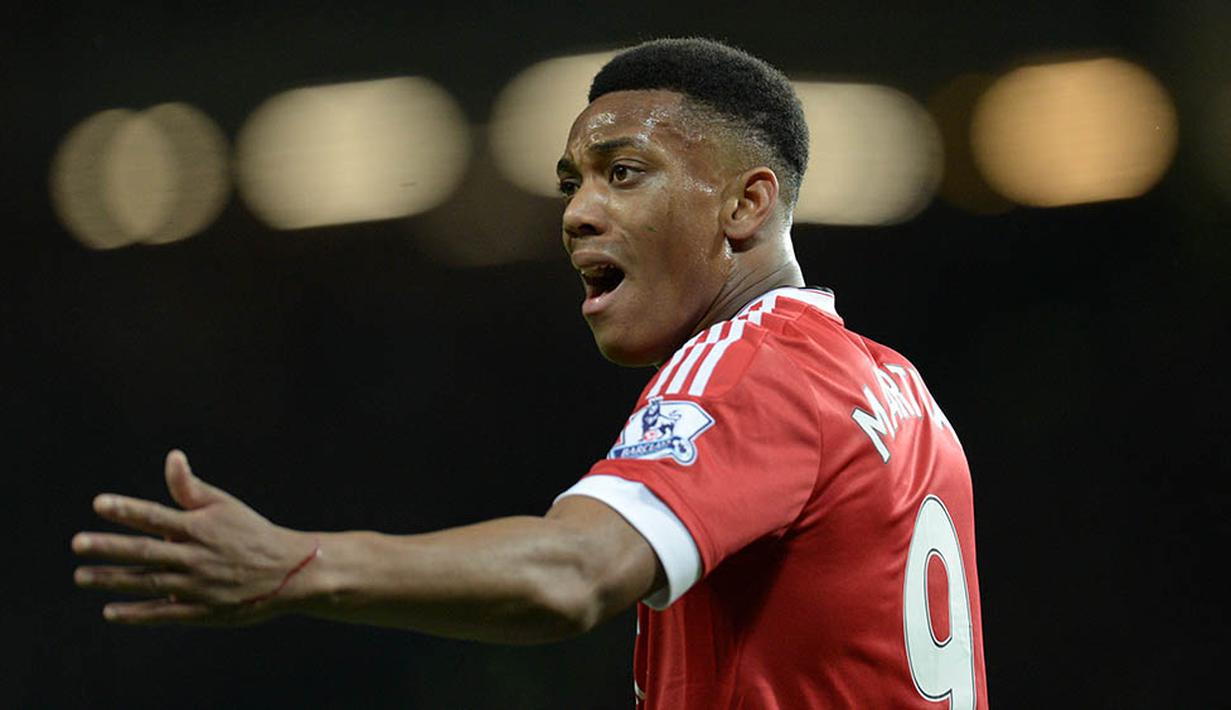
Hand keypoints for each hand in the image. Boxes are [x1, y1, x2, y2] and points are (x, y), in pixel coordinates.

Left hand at [73, 450, 318, 624]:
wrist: (289, 571)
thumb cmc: (251, 533)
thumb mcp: (224, 506)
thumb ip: (191, 488)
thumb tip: (172, 457)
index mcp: (200, 527)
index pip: (156, 516)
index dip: (127, 510)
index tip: (99, 504)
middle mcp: (195, 556)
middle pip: (144, 550)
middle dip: (108, 547)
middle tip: (76, 544)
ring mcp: (197, 586)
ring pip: (147, 582)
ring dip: (112, 580)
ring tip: (81, 575)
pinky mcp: (201, 611)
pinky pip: (162, 613)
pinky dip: (136, 613)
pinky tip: (110, 611)